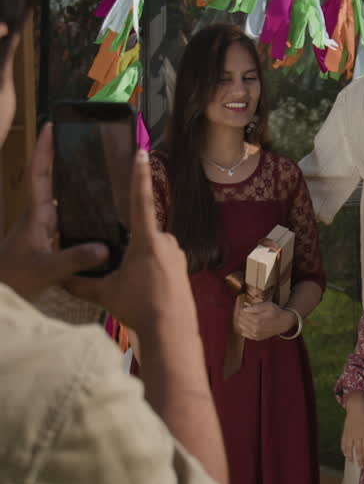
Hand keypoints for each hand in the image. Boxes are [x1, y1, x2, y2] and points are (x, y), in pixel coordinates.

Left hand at [0, 123, 107, 297]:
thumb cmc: (13, 278)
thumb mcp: (45, 270)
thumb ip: (74, 259)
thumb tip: (104, 248)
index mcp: (36, 215)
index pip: (40, 174)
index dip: (44, 150)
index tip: (51, 127)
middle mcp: (38, 217)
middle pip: (49, 181)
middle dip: (60, 160)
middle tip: (81, 144)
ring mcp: (40, 230)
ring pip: (57, 200)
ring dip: (70, 185)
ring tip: (95, 174)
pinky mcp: (44, 243)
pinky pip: (63, 219)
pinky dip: (76, 212)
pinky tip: (94, 217)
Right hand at [68, 149, 197, 337]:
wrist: (172, 332)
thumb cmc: (139, 309)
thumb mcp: (104, 295)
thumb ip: (81, 282)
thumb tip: (60, 278)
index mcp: (146, 241)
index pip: (140, 200)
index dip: (139, 175)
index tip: (142, 151)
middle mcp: (166, 242)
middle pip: (141, 233)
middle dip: (128, 247)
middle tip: (122, 273)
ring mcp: (178, 254)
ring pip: (152, 248)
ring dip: (140, 261)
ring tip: (133, 286)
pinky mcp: (184, 268)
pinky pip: (163, 261)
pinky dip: (152, 272)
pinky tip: (145, 291)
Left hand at [233, 300, 295, 341]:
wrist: (283, 323)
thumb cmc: (275, 312)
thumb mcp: (268, 305)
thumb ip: (256, 307)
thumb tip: (244, 309)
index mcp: (257, 320)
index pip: (242, 313)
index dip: (242, 308)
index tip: (245, 305)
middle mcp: (255, 329)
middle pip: (240, 320)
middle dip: (241, 314)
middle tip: (246, 310)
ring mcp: (255, 335)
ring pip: (240, 326)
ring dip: (242, 320)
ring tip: (248, 316)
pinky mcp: (255, 338)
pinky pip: (244, 332)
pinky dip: (244, 327)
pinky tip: (249, 323)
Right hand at [341, 394, 363, 466]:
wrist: (356, 408)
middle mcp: (357, 436)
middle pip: (358, 450)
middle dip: (359, 459)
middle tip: (360, 466)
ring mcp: (350, 434)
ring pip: (349, 448)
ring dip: (350, 456)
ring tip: (352, 462)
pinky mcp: (345, 432)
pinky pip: (343, 443)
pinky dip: (344, 449)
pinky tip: (345, 454)